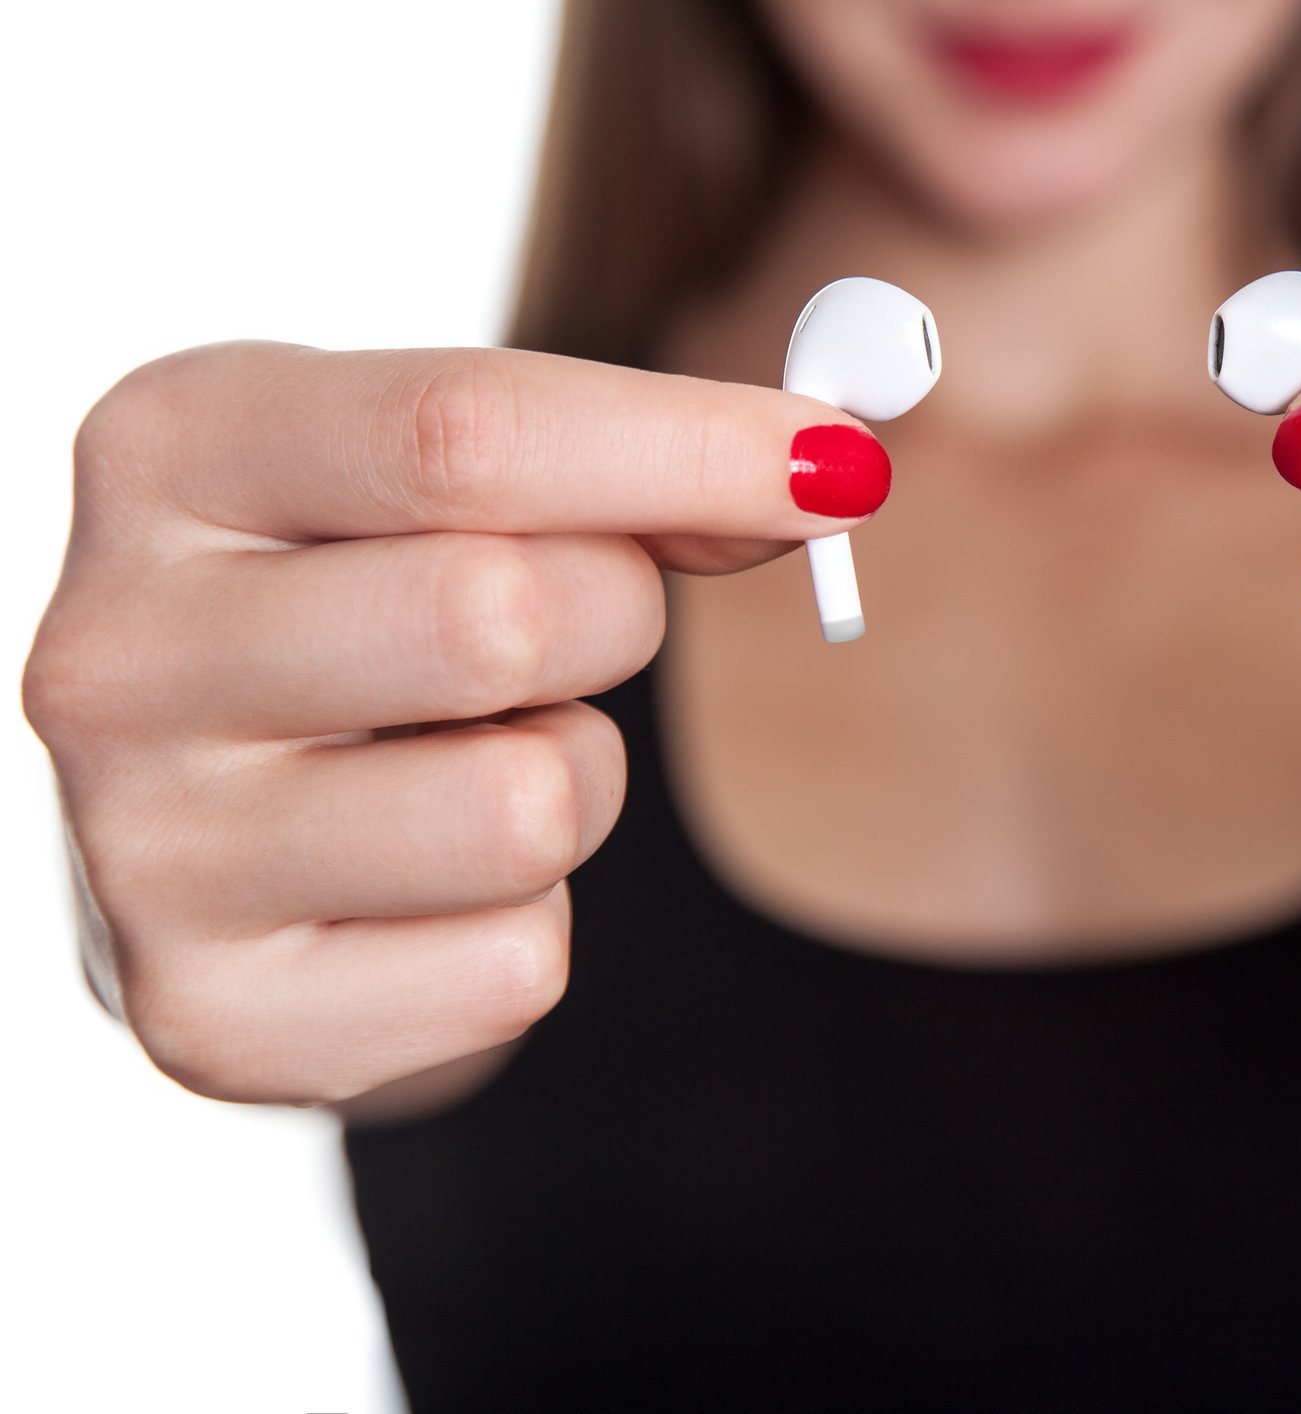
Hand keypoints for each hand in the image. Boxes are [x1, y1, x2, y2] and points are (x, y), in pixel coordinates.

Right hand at [21, 342, 879, 1103]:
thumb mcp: (457, 484)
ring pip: (525, 807)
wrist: (224, 825)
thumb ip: (629, 464)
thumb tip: (827, 473)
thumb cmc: (374, 604)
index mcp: (171, 450)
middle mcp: (116, 649)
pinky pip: (513, 961)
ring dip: (570, 782)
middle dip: (614, 623)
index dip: (688, 448)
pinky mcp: (217, 1017)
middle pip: (502, 617)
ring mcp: (144, 852)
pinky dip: (529, 919)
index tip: (845, 465)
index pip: (463, 432)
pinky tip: (426, 885)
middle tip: (571, 632)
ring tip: (469, 760)